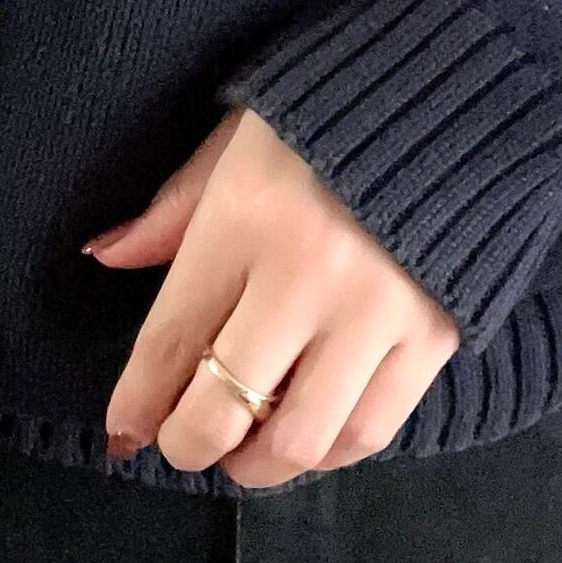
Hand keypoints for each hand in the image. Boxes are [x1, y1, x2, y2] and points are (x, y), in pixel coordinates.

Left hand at [82, 104, 461, 487]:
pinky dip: (329, 452)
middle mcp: (308, 274)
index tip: (125, 432)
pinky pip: (370, 431)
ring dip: (258, 463)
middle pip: (225, 405)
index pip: (172, 338)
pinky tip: (310, 436)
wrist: (456, 99)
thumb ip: (174, 209)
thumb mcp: (236, 141)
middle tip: (182, 443)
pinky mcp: (435, 335)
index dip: (140, 401)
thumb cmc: (326, 118)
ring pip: (299, 437)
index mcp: (247, 216)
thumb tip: (105, 256)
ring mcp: (377, 311)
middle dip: (187, 442)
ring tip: (244, 452)